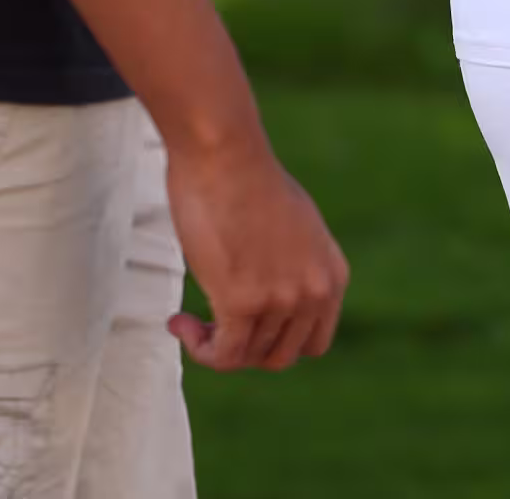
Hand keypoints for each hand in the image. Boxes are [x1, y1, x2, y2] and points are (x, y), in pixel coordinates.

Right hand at [165, 131, 346, 370]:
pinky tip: (178, 323)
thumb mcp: (292, 226)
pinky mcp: (243, 302)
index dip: (275, 343)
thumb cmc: (245, 177)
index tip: (245, 327)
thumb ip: (292, 264)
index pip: (313, 343)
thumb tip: (267, 288)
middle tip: (212, 327)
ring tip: (186, 322)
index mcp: (332, 276)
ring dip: (214, 346)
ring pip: (249, 356)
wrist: (224, 153)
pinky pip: (224, 354)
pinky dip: (200, 349)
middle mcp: (314, 293)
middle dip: (245, 349)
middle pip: (280, 356)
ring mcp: (281, 300)